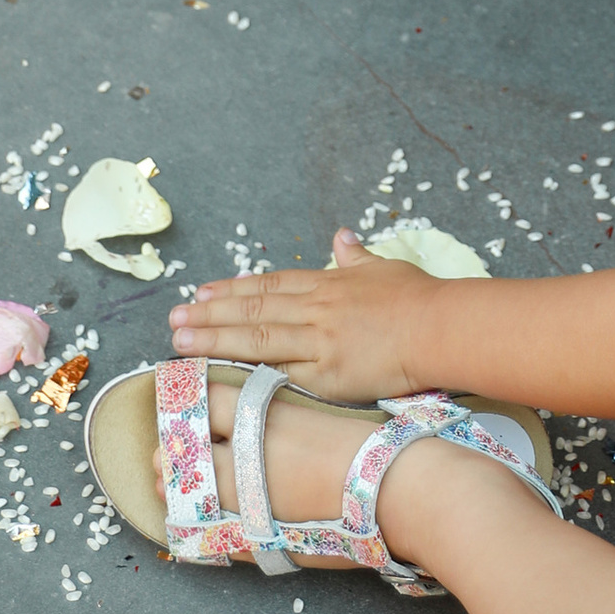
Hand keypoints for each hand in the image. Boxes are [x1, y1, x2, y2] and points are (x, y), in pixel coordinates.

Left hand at [168, 229, 437, 400]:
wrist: (441, 328)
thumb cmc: (420, 299)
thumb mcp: (385, 268)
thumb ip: (357, 257)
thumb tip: (342, 236)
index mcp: (327, 285)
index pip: (269, 285)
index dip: (232, 289)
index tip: (201, 292)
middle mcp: (315, 310)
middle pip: (253, 309)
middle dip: (209, 315)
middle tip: (173, 320)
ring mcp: (318, 342)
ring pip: (257, 339)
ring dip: (215, 340)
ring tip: (180, 342)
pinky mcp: (328, 375)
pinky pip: (280, 376)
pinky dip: (249, 375)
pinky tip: (222, 376)